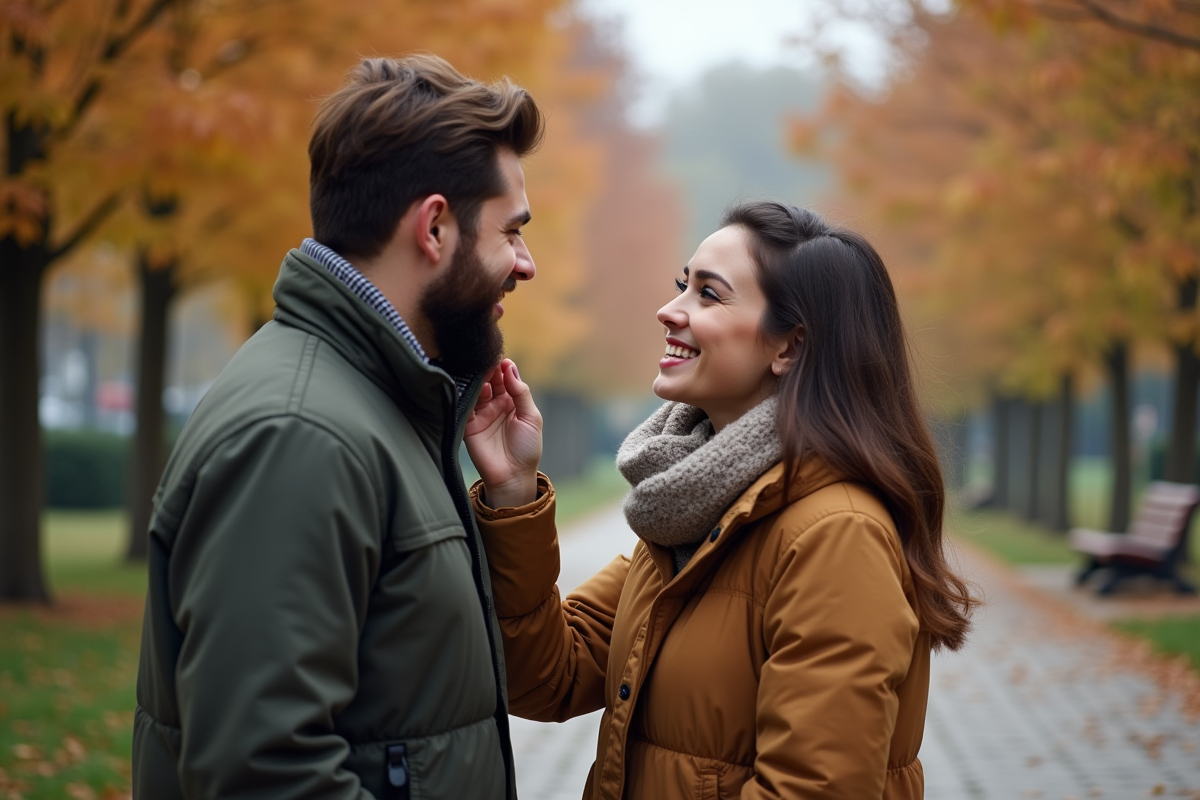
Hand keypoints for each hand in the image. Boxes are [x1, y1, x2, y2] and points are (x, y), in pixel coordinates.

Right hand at [465, 359, 541, 506]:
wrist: (513, 476)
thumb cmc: (527, 448)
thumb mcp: (531, 418)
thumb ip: (521, 393)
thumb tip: (510, 368)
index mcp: (512, 401)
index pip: (506, 378)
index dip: (504, 368)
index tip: (502, 360)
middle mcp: (495, 404)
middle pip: (490, 380)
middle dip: (489, 370)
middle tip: (488, 362)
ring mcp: (481, 413)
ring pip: (476, 390)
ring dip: (478, 381)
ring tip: (481, 374)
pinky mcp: (468, 424)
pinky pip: (464, 406)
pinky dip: (466, 395)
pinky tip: (471, 388)